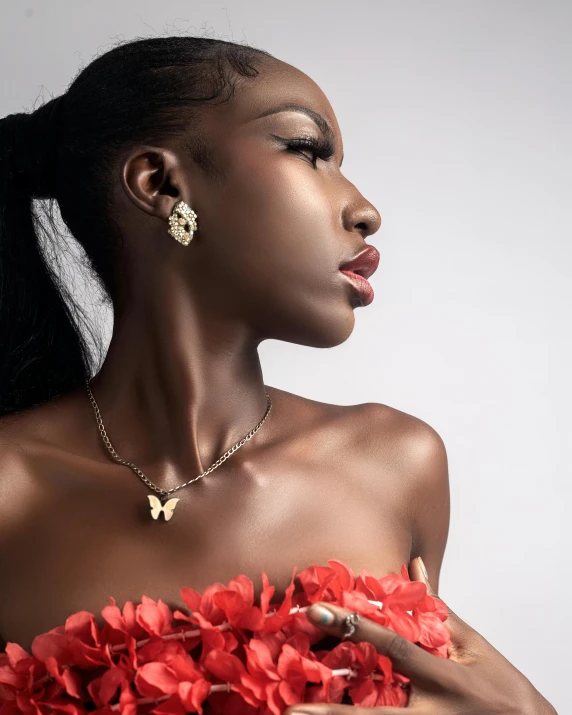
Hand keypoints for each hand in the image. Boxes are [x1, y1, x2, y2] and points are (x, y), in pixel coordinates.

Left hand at [283, 558, 556, 714]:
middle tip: (291, 708)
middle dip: (331, 712)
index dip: (355, 627)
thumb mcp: (475, 647)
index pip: (393, 648)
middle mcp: (431, 714)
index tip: (319, 611)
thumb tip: (414, 568)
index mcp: (444, 678)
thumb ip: (438, 611)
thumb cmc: (506, 689)